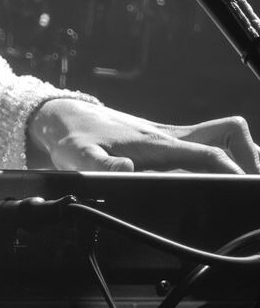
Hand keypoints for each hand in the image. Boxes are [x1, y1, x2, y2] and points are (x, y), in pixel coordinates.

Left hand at [28, 99, 259, 173]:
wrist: (65, 116)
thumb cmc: (73, 137)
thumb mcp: (79, 155)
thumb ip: (100, 165)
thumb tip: (127, 169)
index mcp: (157, 144)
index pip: (209, 153)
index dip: (233, 172)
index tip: (245, 190)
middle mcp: (172, 137)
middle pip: (229, 135)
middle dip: (250, 159)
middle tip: (252, 189)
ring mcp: (173, 138)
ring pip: (224, 135)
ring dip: (243, 154)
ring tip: (247, 185)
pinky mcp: (170, 143)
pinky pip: (210, 143)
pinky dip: (228, 155)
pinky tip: (226, 178)